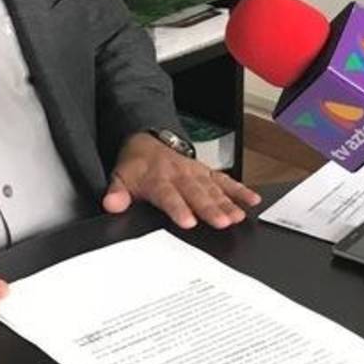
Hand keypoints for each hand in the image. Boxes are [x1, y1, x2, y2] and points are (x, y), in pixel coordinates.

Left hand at [102, 132, 261, 229]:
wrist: (147, 141)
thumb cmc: (137, 166)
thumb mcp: (120, 177)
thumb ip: (117, 193)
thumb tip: (111, 205)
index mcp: (158, 178)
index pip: (168, 195)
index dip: (178, 208)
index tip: (188, 221)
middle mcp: (180, 175)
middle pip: (196, 193)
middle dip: (210, 208)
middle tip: (223, 222)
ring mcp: (196, 173)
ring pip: (213, 188)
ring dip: (227, 202)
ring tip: (238, 216)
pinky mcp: (207, 172)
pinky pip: (225, 180)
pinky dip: (239, 190)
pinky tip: (252, 200)